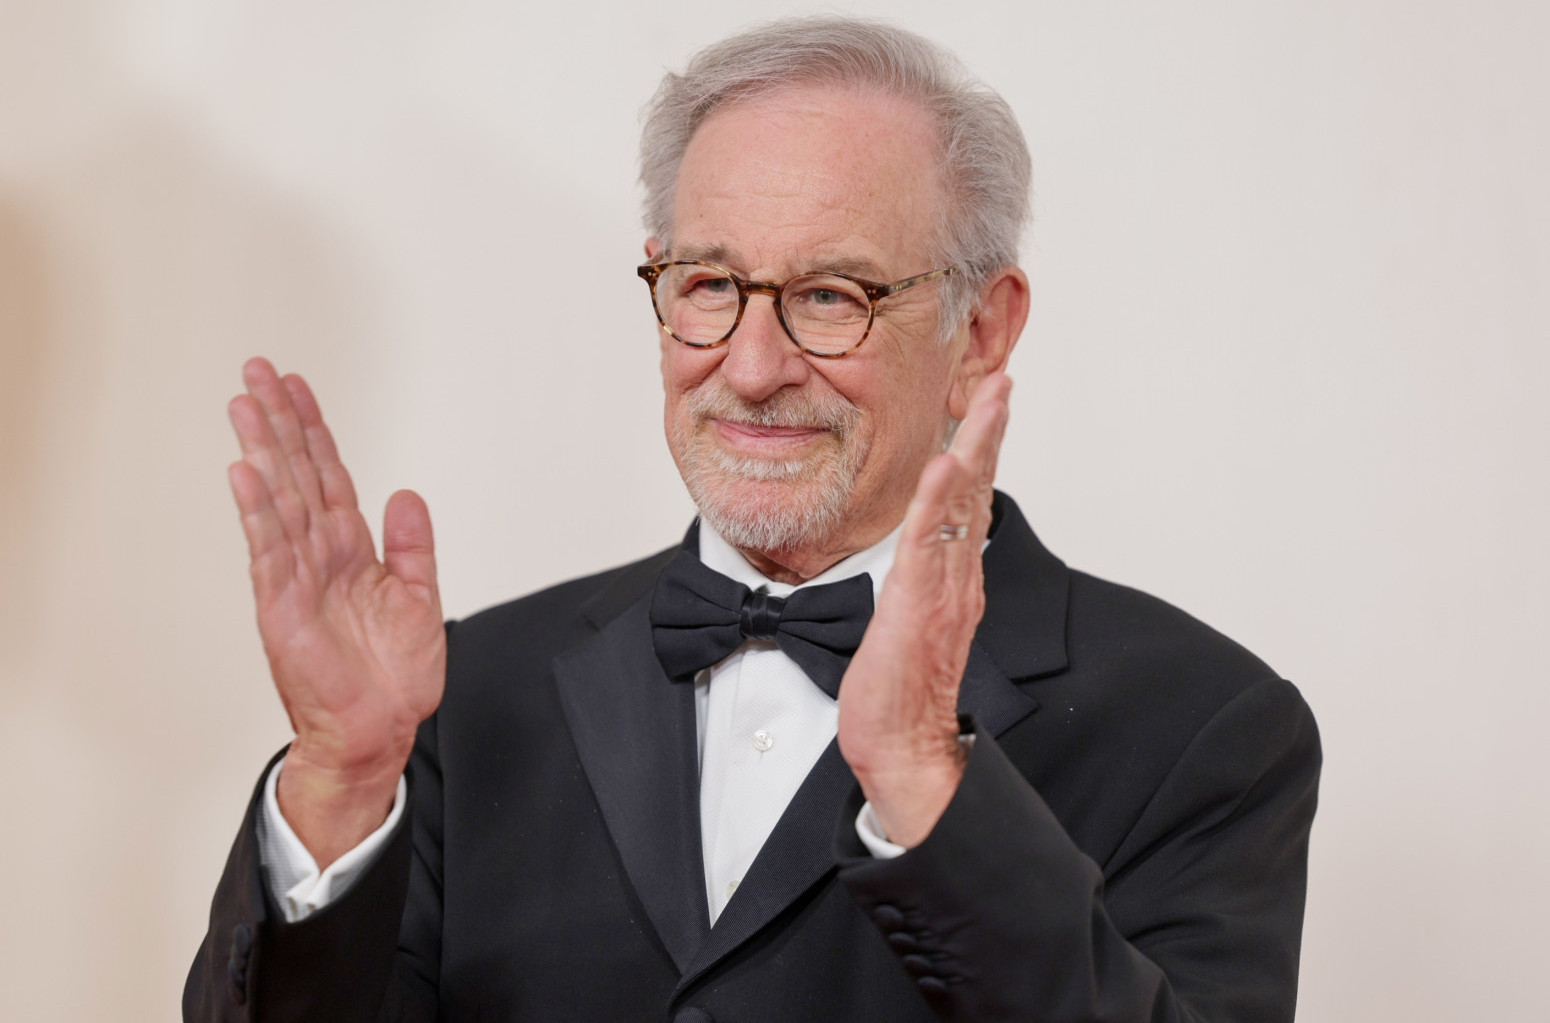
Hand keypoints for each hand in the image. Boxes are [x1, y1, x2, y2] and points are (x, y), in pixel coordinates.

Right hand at [227, 357, 445, 866]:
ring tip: (243, 404)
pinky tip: (245, 474)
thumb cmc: (394, 675)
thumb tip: (406, 492)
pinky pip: (270, 551)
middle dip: (278, 422)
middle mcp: (319, 556)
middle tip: (256, 371)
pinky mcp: (283, 608)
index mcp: (350, 550)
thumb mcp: (419, 597)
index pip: (328, 475)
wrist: (381, 731)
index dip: (313, 429)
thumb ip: (412, 545)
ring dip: (261, 451)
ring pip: (279, 501)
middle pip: (296, 475)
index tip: (296, 386)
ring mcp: (297, 579)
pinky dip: (258, 512)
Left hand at [836, 373, 1010, 847]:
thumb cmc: (896, 694)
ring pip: (963, 505)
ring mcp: (943, 588)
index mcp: (954, 578)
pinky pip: (929, 543)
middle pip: (979, 490)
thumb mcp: (907, 625)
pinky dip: (938, 501)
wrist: (900, 745)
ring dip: (977, 447)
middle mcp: (958, 577)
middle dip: (992, 430)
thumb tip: (916, 562)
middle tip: (1004, 380)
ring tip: (990, 399)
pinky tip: (944, 464)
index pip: (971, 500)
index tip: (990, 402)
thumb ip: (918, 587)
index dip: (981, 448)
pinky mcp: (917, 603)